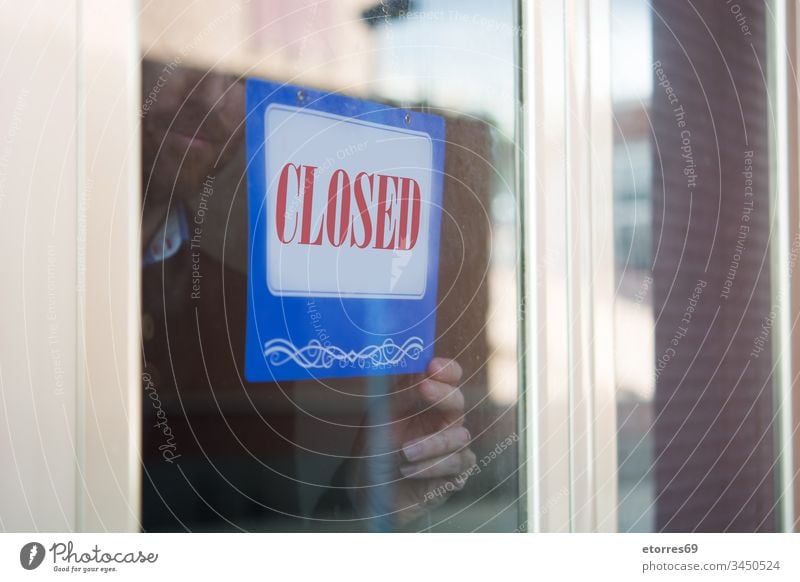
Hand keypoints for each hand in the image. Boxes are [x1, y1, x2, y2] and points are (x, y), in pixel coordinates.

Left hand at [349, 357, 475, 527]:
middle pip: (458, 402)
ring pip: (460, 437)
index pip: (449, 379)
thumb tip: (421, 371)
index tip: (433, 365)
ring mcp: (453, 449)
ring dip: (431, 443)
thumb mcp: (383, 418)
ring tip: (404, 452)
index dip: (447, 370)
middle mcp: (445, 423)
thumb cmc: (377, 451)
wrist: (369, 492)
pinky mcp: (455, 476)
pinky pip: (456, 465)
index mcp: (429, 404)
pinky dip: (431, 467)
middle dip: (442, 394)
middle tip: (424, 388)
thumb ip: (403, 395)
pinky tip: (408, 471)